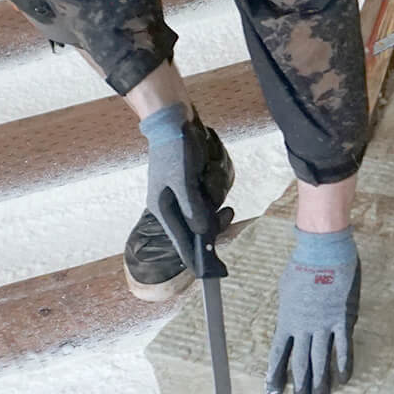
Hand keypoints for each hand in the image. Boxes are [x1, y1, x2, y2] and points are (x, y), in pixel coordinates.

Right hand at [140, 103, 216, 269]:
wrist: (174, 118)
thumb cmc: (175, 147)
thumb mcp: (183, 179)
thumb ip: (193, 207)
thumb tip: (204, 232)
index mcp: (164, 209)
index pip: (183, 242)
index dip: (198, 258)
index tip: (213, 275)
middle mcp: (173, 205)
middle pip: (200, 226)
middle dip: (214, 217)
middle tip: (229, 212)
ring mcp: (183, 194)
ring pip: (209, 207)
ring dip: (214, 190)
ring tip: (207, 172)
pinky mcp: (194, 183)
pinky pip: (212, 191)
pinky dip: (215, 180)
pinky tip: (208, 165)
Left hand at [267, 227, 360, 393]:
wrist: (323, 251)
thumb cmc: (302, 265)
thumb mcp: (287, 290)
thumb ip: (291, 310)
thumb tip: (299, 322)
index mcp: (287, 320)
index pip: (278, 355)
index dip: (275, 375)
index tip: (273, 393)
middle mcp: (304, 328)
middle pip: (300, 364)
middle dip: (299, 387)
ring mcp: (324, 325)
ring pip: (321, 361)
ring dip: (321, 383)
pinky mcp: (343, 319)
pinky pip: (344, 347)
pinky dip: (344, 364)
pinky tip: (344, 378)